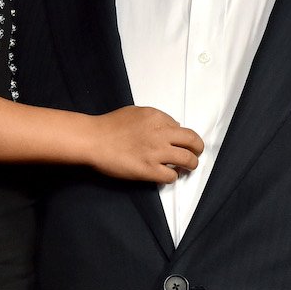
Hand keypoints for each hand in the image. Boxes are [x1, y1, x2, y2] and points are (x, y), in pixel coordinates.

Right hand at [86, 106, 202, 183]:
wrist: (93, 140)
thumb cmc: (109, 125)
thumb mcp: (135, 112)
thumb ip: (154, 119)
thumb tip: (170, 128)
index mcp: (157, 117)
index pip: (181, 127)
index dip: (180, 136)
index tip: (176, 142)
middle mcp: (161, 133)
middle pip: (193, 141)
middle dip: (197, 149)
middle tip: (194, 154)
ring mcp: (156, 153)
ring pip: (188, 160)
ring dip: (190, 164)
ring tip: (185, 167)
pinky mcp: (150, 170)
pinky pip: (172, 176)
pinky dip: (172, 176)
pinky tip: (165, 174)